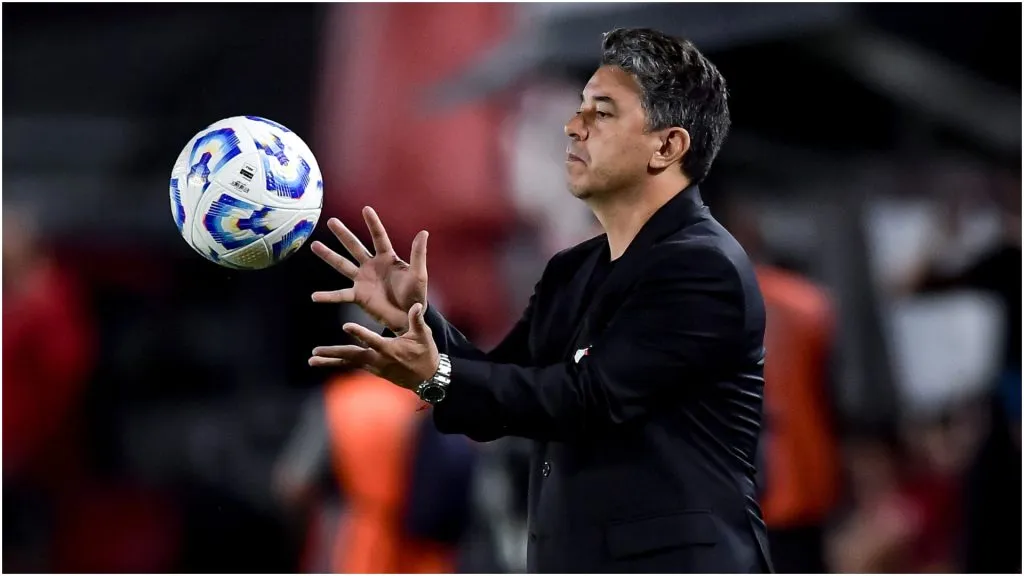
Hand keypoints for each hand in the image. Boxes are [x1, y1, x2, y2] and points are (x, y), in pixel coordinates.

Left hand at [309, 303, 439, 390]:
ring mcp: (374, 367)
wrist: (427, 379)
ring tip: (312, 359)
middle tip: (315, 352)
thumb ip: (417, 320)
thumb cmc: (426, 354)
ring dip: (330, 360)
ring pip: (349, 362)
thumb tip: (416, 304)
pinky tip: (325, 361)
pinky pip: (352, 365)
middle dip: (333, 354)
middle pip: (352, 356)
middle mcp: (378, 360)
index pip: (372, 340)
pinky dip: (338, 362)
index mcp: (390, 349)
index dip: (359, 333)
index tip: (346, 325)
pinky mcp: (373, 370)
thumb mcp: (424, 336)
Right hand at [311, 207, 427, 333]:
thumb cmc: (416, 294)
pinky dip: (328, 296)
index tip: (366, 209)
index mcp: (387, 258)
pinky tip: (315, 296)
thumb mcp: (419, 274)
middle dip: (343, 234)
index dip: (373, 223)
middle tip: (331, 220)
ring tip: (314, 245)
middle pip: (355, 246)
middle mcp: (372, 266)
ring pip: (342, 265)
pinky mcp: (358, 296)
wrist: (408, 316)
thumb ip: (418, 254)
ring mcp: (363, 280)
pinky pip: (340, 295)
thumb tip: (424, 232)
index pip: (379, 237)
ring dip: (328, 256)